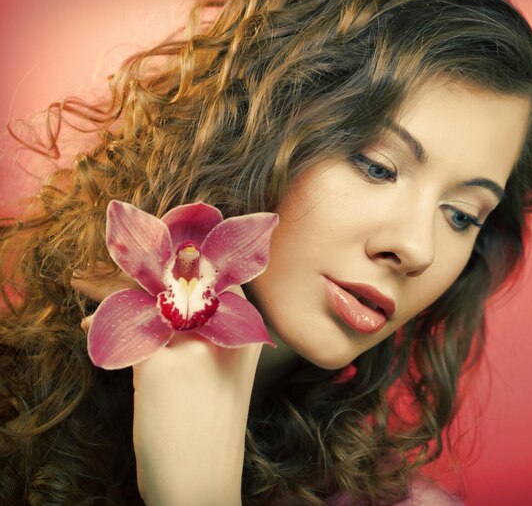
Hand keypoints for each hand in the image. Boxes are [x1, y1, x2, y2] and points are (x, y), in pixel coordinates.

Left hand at [71, 262, 257, 504]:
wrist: (203, 482)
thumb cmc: (209, 427)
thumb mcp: (220, 370)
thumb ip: (202, 330)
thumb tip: (161, 294)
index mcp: (245, 332)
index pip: (213, 274)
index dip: (178, 256)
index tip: (148, 250)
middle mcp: (226, 331)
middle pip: (175, 281)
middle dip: (134, 269)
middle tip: (100, 268)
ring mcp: (196, 346)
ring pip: (146, 299)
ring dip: (108, 288)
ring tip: (85, 284)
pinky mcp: (162, 366)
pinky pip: (126, 329)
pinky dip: (100, 322)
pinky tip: (88, 323)